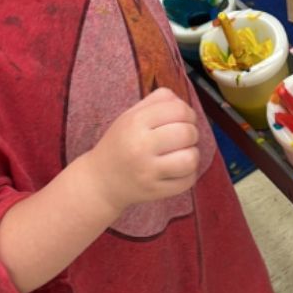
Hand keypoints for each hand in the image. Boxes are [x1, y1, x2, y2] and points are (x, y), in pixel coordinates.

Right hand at [84, 87, 199, 213]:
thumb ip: (157, 101)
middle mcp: (141, 146)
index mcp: (135, 122)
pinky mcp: (155, 191)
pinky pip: (188, 181)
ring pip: (190, 159)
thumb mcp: (129, 115)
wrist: (100, 181)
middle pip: (187, 133)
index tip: (184, 119)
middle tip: (184, 137)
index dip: (188, 113)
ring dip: (192, 154)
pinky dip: (189, 174)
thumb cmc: (120, 143)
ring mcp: (148, 171)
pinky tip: (178, 170)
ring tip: (183, 153)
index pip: (178, 109)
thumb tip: (183, 102)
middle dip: (192, 133)